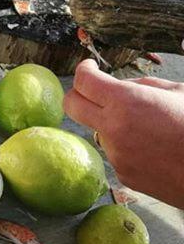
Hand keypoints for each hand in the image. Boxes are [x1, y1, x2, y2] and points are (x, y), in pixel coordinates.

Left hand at [65, 59, 183, 207]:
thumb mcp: (178, 93)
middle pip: (71, 105)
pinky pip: (114, 152)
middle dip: (78, 92)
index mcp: (126, 103)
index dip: (83, 69)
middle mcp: (114, 129)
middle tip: (93, 89)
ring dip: (109, 122)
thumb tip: (123, 86)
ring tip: (146, 126)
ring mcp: (117, 155)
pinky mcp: (124, 176)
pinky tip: (153, 147)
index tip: (90, 67)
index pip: (83, 81)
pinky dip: (125, 145)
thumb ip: (144, 87)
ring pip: (96, 129)